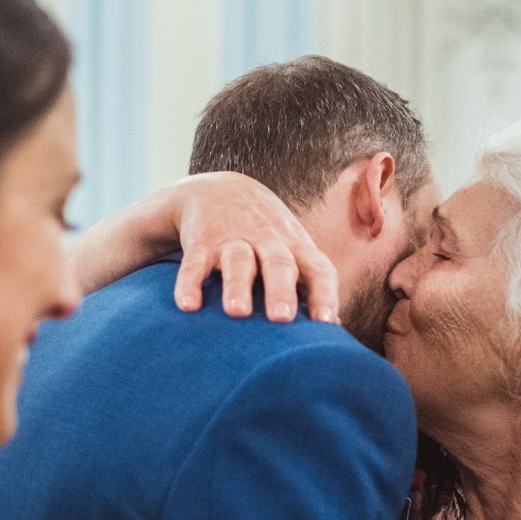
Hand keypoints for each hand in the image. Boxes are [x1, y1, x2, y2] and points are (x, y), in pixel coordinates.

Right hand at [168, 174, 339, 325]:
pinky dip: (189, 283)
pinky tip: (188, 306)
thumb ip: (310, 284)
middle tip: (282, 318)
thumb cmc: (266, 233)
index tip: (325, 322)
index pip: (317, 269)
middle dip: (281, 290)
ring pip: (238, 261)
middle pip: (278, 264)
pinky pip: (194, 263)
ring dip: (238, 286)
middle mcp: (267, 241)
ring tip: (237, 312)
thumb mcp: (292, 247)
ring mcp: (233, 240)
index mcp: (295, 247)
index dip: (324, 294)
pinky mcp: (201, 242)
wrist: (218, 189)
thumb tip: (332, 330)